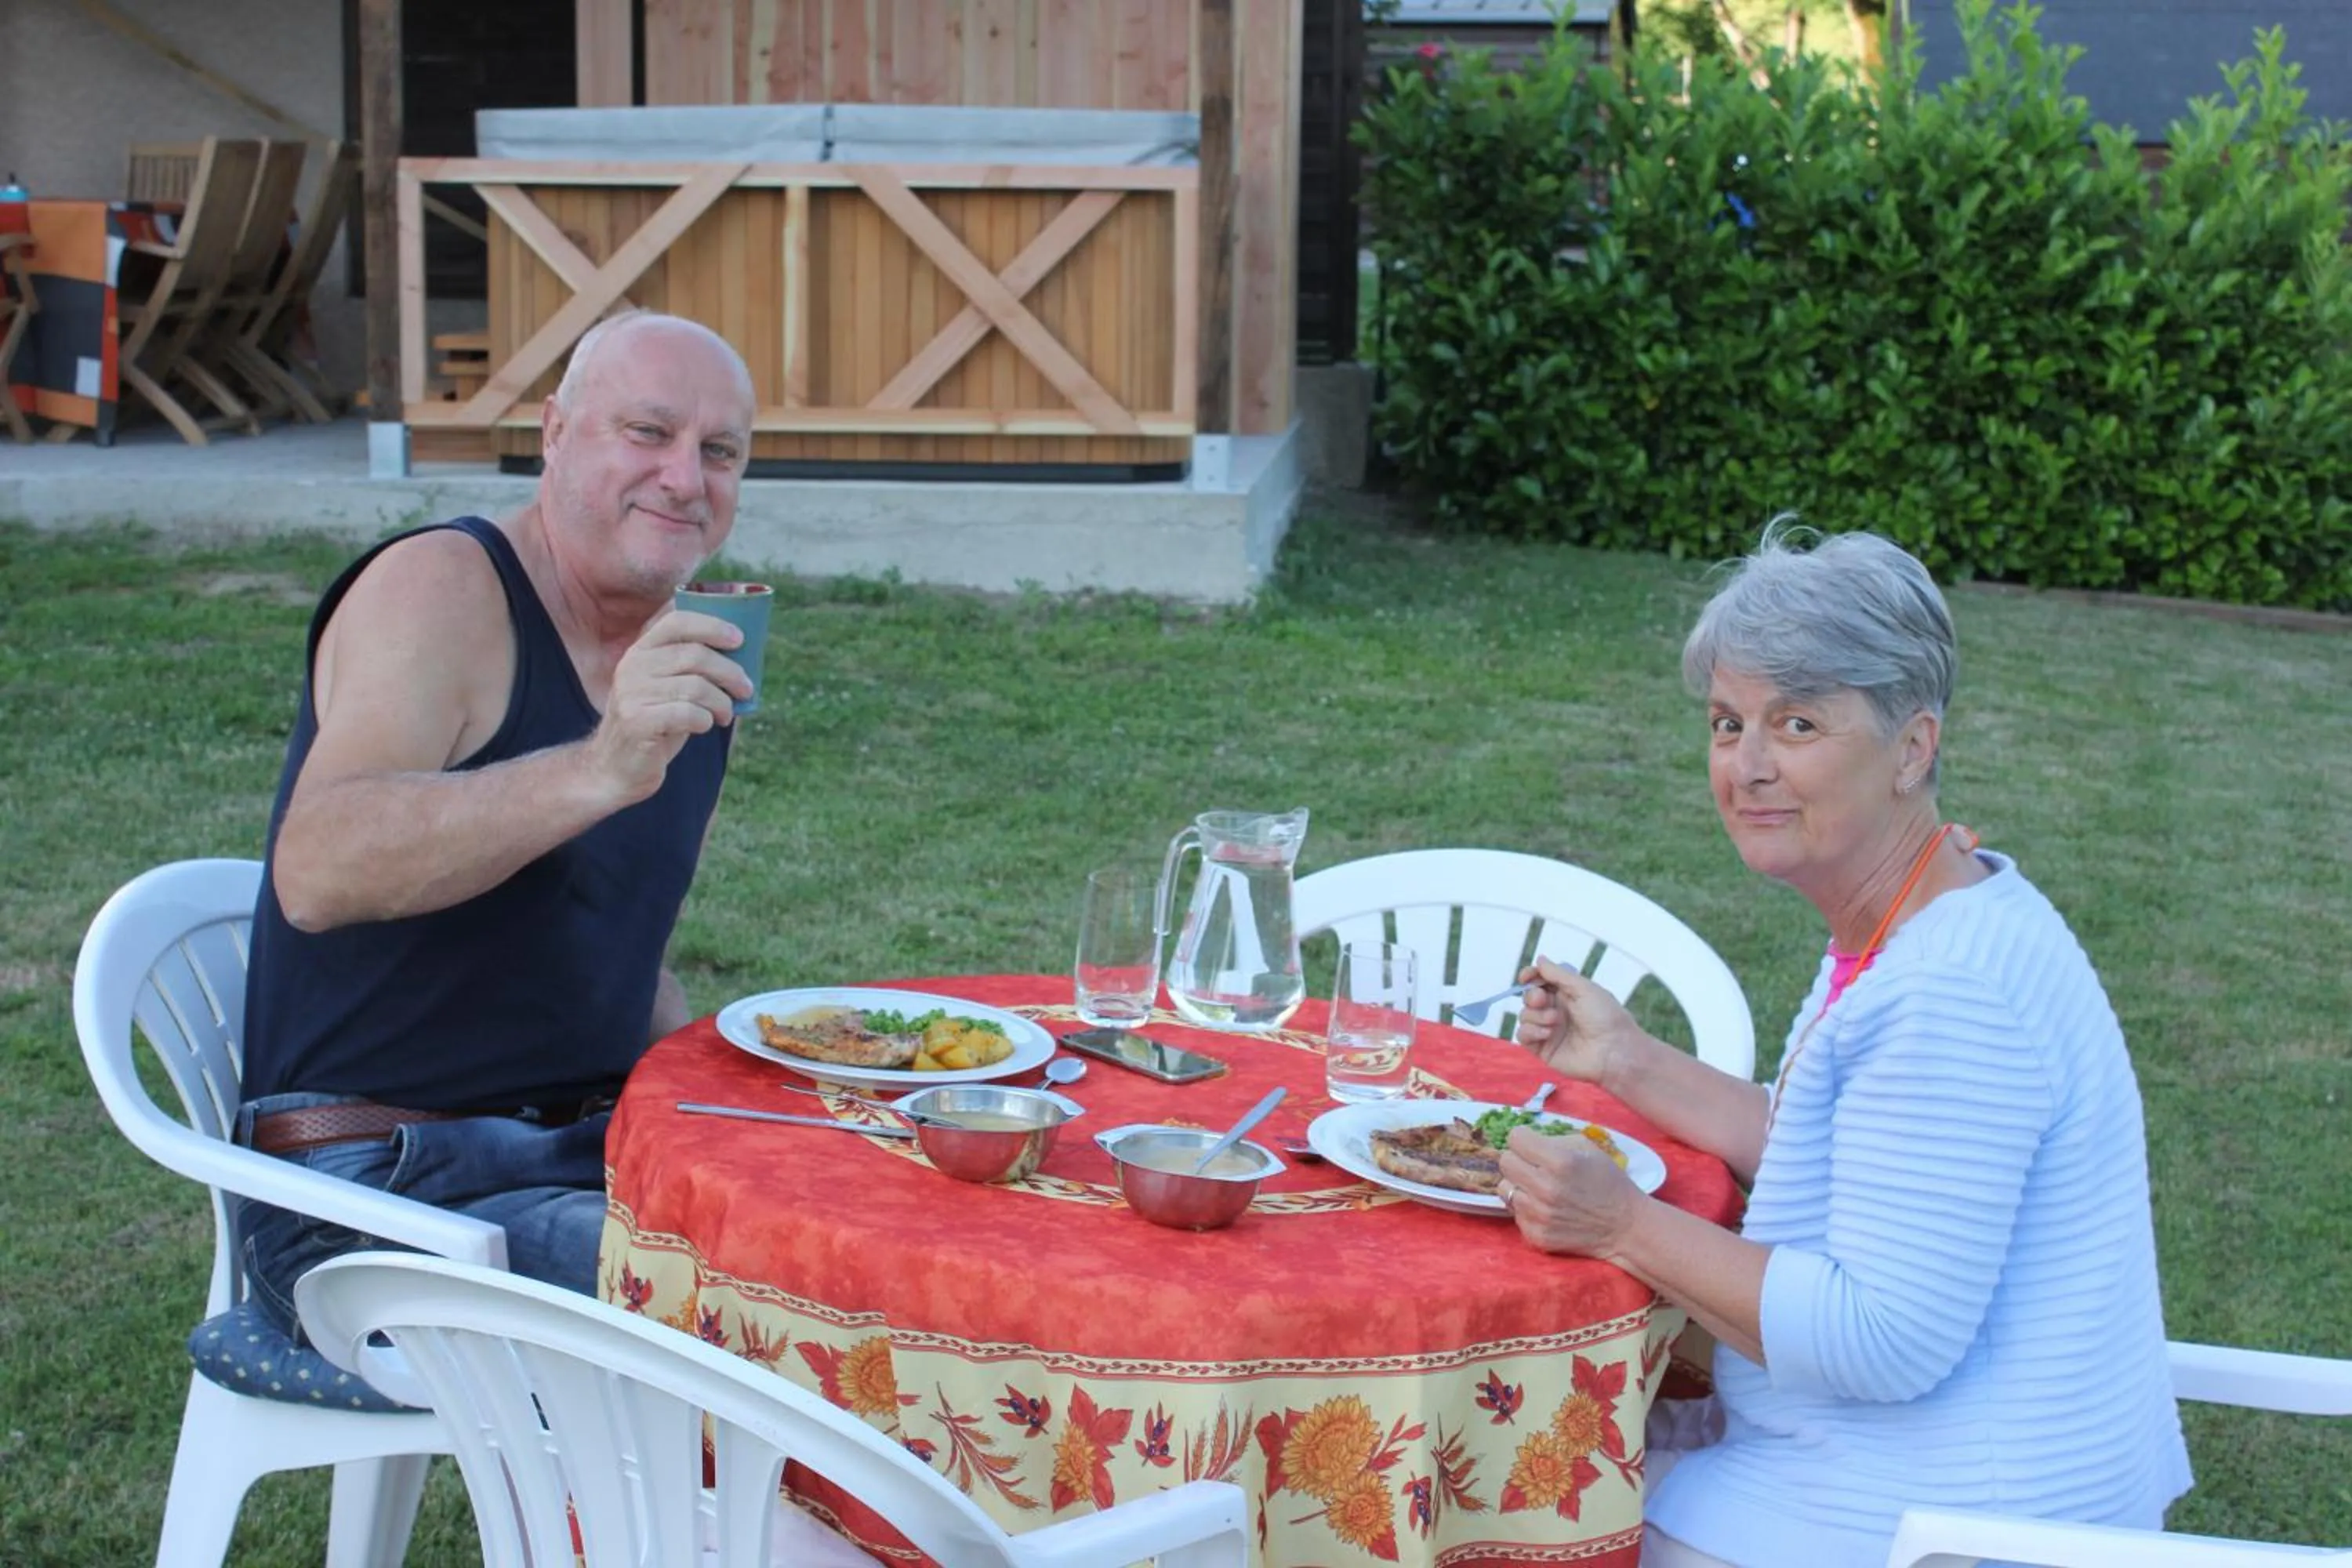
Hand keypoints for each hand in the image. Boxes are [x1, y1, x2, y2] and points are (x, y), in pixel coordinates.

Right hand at [584, 609, 749, 802]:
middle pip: (695, 655)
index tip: (739, 639)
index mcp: (640, 650)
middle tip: (746, 689)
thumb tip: (743, 656)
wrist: (616, 767)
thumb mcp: (669, 688)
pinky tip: (704, 726)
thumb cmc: (656, 724)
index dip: (712, 626)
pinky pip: (688, 714)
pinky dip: (705, 720)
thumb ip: (692, 668)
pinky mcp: (637, 721)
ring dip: (721, 702)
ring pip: (696, 686)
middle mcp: (632, 666)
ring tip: (724, 715)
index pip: (676, 622)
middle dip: (730, 672)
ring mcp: (631, 693)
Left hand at [1497, 1125, 1641, 1259]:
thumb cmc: (1609, 1182)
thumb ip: (1553, 1140)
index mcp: (1560, 1162)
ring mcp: (1538, 1215)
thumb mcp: (1588, 1149)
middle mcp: (1545, 1188)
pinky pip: (1515, 1213)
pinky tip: (1546, 1209)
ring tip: (1541, 1188)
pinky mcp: (1535, 1235)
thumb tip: (1526, 1139)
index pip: (1515, 1138)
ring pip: (1505, 1188)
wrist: (1626, 1227)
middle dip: (1519, 1159)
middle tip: (1534, 1165)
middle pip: (1505, 1162)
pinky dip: (1527, 1209)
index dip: (1524, 1138)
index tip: (1532, 1144)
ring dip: (1520, 1185)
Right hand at [1512, 956, 1641, 1085]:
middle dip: (1532, 996)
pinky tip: (1547, 1033)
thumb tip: (1540, 959)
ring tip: (1555, 1021)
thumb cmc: (1604, 1016)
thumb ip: (1558, 974)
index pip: (1540, 981)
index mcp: (1566, 994)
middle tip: (1543, 1000)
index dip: (1530, 976)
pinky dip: (1531, 1031)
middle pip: (1529, 997)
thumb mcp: (1583, 988)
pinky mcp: (1542, 1048)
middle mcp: (1555, 1010)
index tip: (1525, 977)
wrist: (1613, 1050)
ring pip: (1524, 1015)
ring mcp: (1548, 1030)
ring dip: (1536, 1015)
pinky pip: (1523, 1035)